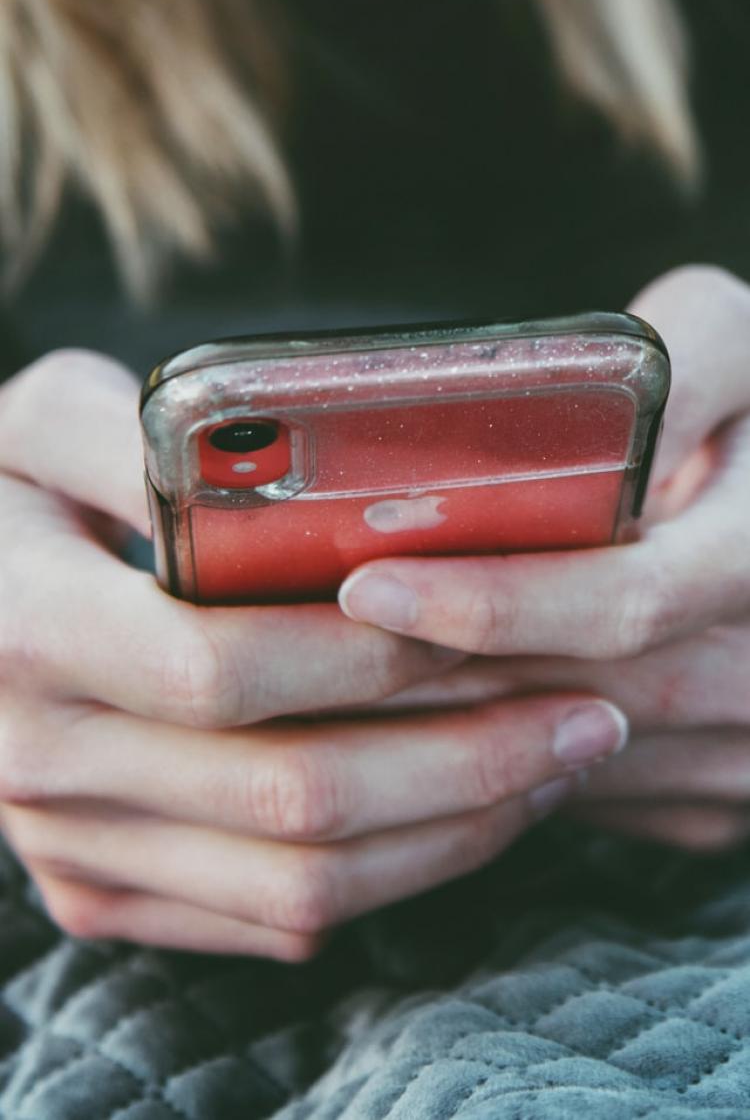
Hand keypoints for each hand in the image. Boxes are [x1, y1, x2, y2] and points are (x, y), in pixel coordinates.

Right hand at [0, 351, 626, 958]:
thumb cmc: (4, 496)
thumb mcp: (42, 420)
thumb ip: (137, 426)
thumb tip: (264, 451)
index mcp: (26, 629)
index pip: (225, 668)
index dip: (371, 657)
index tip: (492, 625)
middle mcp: (39, 759)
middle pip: (288, 795)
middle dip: (461, 757)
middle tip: (581, 712)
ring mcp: (69, 845)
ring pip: (297, 883)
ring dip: (450, 831)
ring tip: (549, 766)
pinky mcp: (100, 893)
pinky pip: (270, 921)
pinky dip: (391, 879)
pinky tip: (461, 810)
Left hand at [338, 267, 749, 852]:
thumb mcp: (738, 344)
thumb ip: (667, 360)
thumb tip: (550, 408)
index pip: (621, 601)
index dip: (492, 601)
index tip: (370, 582)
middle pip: (564, 697)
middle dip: (424, 679)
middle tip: (299, 640)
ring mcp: (736, 753)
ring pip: (560, 759)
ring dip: (444, 727)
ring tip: (322, 675)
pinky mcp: (709, 799)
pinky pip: (580, 791)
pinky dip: (498, 762)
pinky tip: (415, 713)